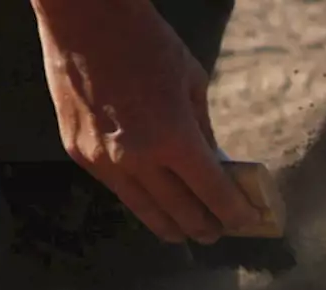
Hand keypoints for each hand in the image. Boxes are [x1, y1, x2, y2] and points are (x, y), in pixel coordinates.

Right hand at [32, 0, 261, 242]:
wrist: (84, 20)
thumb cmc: (147, 42)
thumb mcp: (191, 81)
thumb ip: (204, 130)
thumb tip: (214, 165)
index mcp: (173, 138)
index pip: (212, 193)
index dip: (233, 213)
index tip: (245, 222)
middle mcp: (138, 159)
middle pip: (180, 213)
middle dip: (204, 226)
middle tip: (216, 232)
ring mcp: (104, 161)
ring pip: (145, 212)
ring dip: (171, 227)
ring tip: (185, 233)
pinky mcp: (80, 155)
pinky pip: (117, 189)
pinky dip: (139, 199)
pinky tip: (152, 202)